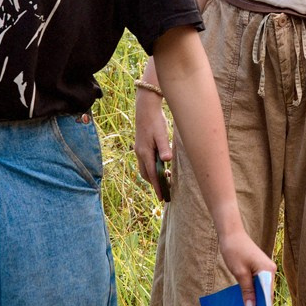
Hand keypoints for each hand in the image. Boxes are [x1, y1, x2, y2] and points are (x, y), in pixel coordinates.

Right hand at [134, 85, 172, 199]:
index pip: (152, 175)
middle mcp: (140, 153)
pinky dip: (152, 167)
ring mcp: (139, 150)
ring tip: (166, 177)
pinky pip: (146, 161)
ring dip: (153, 175)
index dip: (157, 187)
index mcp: (145, 152)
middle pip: (146, 174)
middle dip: (154, 183)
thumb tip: (166, 161)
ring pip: (145, 168)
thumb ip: (164, 147)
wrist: (145, 108)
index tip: (162, 197)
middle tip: (166, 189)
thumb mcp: (161, 134)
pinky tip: (161, 164)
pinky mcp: (141, 146)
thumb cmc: (155, 120)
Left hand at [220, 224, 275, 305]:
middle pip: (266, 293)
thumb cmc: (235, 250)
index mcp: (268, 271)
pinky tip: (245, 300)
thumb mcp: (240, 273)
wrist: (231, 234)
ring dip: (255, 299)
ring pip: (262, 289)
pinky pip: (258, 284)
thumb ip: (247, 291)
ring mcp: (265, 269)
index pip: (268, 295)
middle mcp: (270, 270)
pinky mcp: (259, 269)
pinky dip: (252, 292)